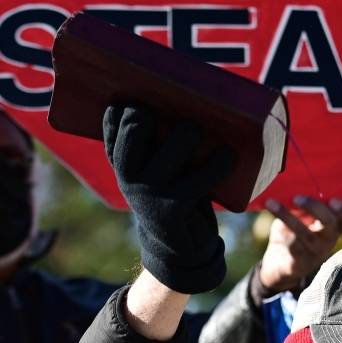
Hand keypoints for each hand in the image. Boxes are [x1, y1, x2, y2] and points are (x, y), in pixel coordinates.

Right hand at [103, 104, 233, 294]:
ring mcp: (150, 192)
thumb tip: (183, 94)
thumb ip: (155, 142)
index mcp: (121, 162)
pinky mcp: (174, 208)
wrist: (180, 248)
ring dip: (195, 130)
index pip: (113, 120)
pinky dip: (221, 162)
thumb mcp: (155, 169)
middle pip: (137, 125)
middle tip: (174, 114)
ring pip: (178, 140)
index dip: (128, 104)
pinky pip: (204, 175)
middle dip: (155, 111)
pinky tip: (228, 154)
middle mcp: (129, 176)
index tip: (146, 97)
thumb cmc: (173, 193)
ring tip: (202, 132)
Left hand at [257, 197, 341, 295]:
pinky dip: (279, 230)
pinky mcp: (299, 264)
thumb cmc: (293, 232)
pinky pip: (291, 246)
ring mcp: (315, 253)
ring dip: (288, 217)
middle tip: (297, 198)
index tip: (333, 200)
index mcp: (334, 226)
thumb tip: (297, 188)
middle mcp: (328, 240)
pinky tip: (270, 212)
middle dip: (315, 208)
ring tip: (273, 204)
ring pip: (306, 234)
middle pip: (330, 224)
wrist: (278, 261)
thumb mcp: (301, 217)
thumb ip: (304, 206)